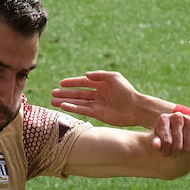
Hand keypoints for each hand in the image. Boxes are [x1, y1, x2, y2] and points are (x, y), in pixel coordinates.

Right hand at [53, 70, 169, 128]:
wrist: (136, 108)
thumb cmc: (127, 91)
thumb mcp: (114, 78)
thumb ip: (100, 75)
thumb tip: (86, 75)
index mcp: (101, 84)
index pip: (83, 82)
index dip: (72, 83)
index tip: (61, 83)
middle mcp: (98, 94)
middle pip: (78, 93)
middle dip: (65, 94)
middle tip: (52, 94)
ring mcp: (97, 104)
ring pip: (78, 102)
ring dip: (66, 102)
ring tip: (53, 102)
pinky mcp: (98, 114)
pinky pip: (83, 110)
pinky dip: (73, 108)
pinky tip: (64, 107)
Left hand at [150, 110, 189, 157]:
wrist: (174, 131)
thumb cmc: (163, 136)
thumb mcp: (157, 139)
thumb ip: (155, 142)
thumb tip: (156, 145)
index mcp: (163, 118)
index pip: (166, 141)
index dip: (164, 151)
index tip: (163, 153)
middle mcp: (176, 116)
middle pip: (176, 145)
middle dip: (173, 153)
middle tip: (170, 155)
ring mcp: (188, 120)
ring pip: (186, 147)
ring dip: (181, 153)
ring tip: (177, 151)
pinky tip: (185, 147)